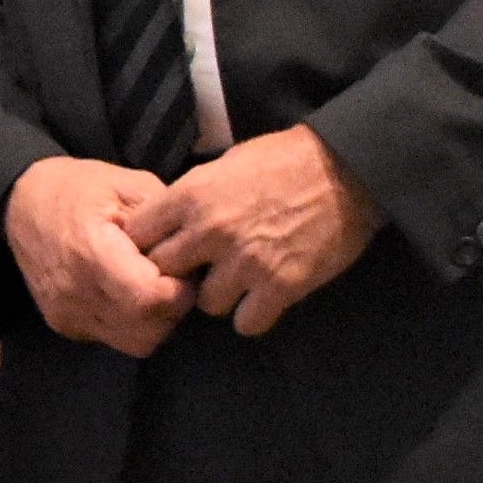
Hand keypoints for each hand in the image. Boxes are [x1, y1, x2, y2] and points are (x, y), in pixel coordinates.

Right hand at [4, 156, 195, 356]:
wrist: (21, 203)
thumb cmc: (79, 188)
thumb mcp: (128, 185)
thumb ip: (165, 221)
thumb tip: (196, 254)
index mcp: (90, 253)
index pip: (151, 300)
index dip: (180, 290)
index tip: (182, 268)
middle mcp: (74, 293)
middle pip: (148, 330)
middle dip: (173, 309)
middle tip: (173, 278)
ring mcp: (66, 314)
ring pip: (136, 343)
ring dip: (156, 321)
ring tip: (152, 286)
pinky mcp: (64, 324)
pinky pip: (115, 338)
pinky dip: (132, 323)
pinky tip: (127, 293)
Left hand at [121, 124, 382, 335]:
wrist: (345, 170)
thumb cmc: (283, 159)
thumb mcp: (224, 164)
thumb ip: (191, 195)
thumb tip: (165, 219)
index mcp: (191, 195)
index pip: (137, 235)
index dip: (146, 245)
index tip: (161, 248)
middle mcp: (210, 231)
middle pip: (163, 274)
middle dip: (177, 274)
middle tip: (197, 272)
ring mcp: (245, 261)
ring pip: (205, 304)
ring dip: (219, 297)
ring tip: (237, 283)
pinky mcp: (281, 286)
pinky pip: (246, 323)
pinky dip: (252, 316)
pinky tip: (262, 299)